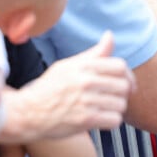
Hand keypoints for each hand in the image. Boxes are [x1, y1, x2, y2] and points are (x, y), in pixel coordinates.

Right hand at [2, 31, 135, 141]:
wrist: (28, 112)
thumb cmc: (50, 87)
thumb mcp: (69, 65)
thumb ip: (94, 53)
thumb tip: (110, 34)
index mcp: (85, 66)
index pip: (120, 66)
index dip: (128, 76)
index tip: (127, 84)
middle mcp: (87, 81)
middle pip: (124, 86)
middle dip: (123, 93)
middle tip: (115, 98)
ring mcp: (87, 100)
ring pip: (121, 104)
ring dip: (117, 108)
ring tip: (106, 109)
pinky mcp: (85, 120)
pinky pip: (114, 120)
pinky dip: (112, 121)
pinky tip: (102, 119)